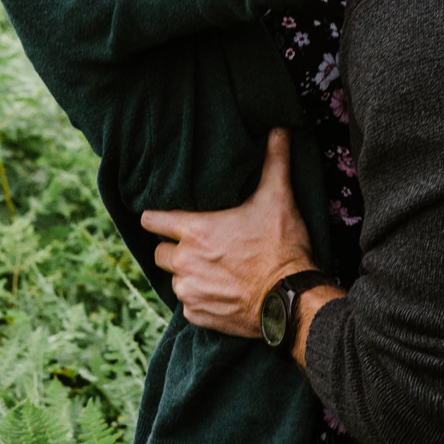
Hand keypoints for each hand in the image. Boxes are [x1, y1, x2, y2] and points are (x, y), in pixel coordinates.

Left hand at [141, 129, 315, 338]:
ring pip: (175, 279)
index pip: (152, 220)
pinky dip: (200, 299)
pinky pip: (188, 305)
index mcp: (195, 231)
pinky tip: (221, 290)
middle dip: (175, 248)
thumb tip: (279, 127)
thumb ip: (274, 160)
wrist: (290, 300)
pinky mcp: (198, 316)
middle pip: (160, 252)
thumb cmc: (282, 247)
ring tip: (214, 268)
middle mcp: (184, 262)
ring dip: (188, 274)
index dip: (155, 217)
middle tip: (200, 245)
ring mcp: (189, 292)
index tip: (161, 218)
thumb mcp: (279, 198)